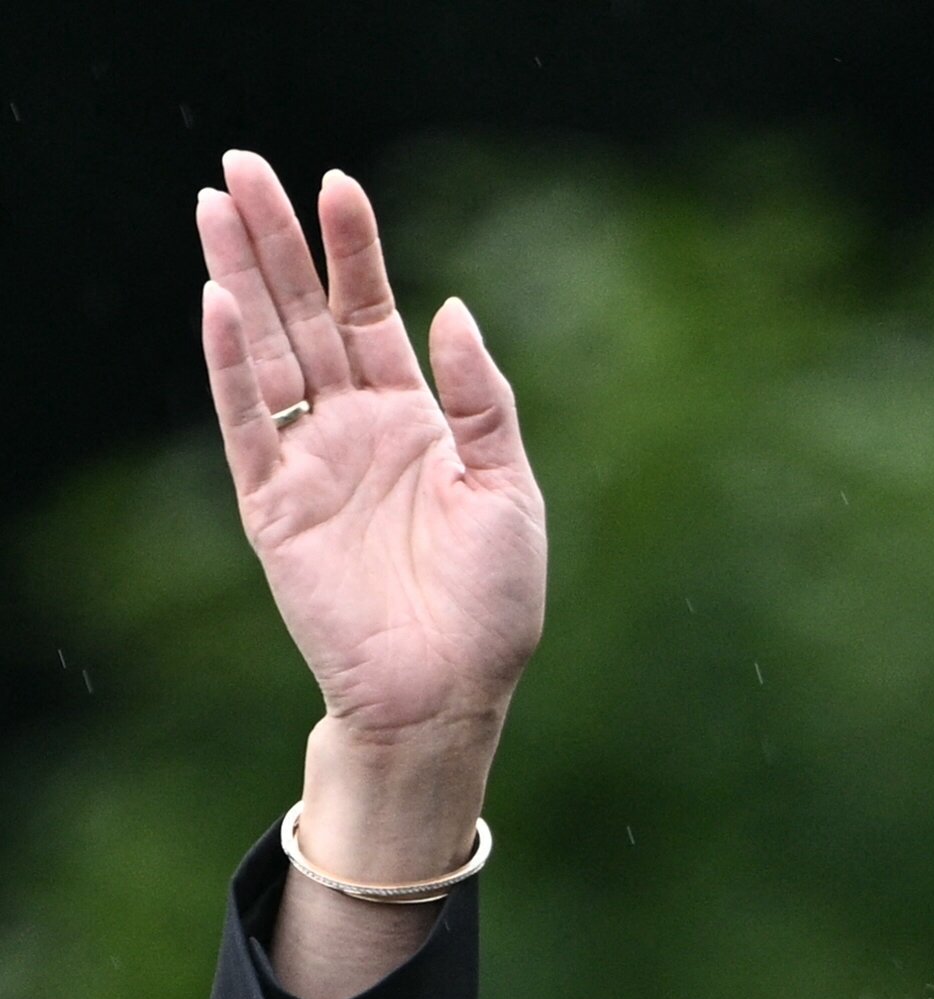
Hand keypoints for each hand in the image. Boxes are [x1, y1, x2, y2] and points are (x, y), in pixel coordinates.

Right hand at [197, 151, 544, 745]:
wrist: (449, 691)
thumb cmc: (492, 604)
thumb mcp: (510, 488)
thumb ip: (480, 400)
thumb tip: (450, 307)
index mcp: (417, 421)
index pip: (373, 315)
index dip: (355, 252)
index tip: (339, 184)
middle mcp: (356, 430)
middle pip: (306, 316)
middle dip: (280, 242)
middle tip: (246, 164)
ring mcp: (310, 463)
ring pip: (267, 352)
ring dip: (241, 279)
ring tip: (216, 205)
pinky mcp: (273, 505)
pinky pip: (246, 423)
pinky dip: (229, 364)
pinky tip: (218, 303)